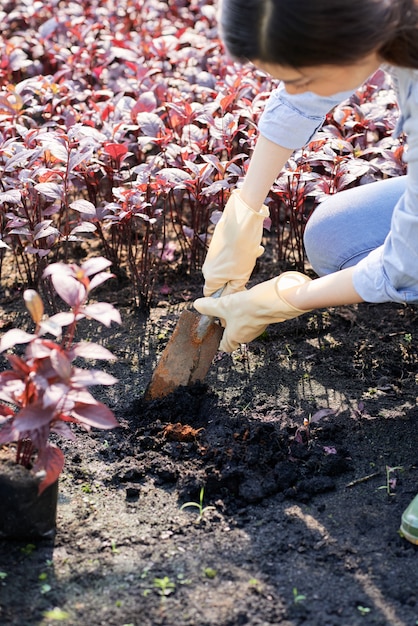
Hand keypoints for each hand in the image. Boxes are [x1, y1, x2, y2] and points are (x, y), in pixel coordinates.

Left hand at [194, 272, 311, 351]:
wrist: (268, 302)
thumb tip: (198, 305)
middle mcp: (246, 336)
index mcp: (234, 337)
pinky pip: (254, 319)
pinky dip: (250, 313)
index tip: (217, 334)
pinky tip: (248, 302)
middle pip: (235, 336)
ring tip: (235, 306)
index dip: (220, 342)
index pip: (226, 347)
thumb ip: (209, 307)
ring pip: (245, 327)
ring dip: (240, 318)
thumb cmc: (246, 308)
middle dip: (229, 327)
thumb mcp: (222, 305)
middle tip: (223, 315)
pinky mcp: (264, 321)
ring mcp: (256, 329)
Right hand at [202, 190, 268, 295]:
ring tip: (251, 258)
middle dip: (236, 280)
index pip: (212, 296)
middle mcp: (208, 267)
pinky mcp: (219, 245)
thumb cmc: (241, 251)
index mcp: (210, 278)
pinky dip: (242, 256)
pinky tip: (253, 249)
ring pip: (229, 269)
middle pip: (222, 282)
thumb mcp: (241, 276)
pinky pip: (231, 257)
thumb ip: (233, 291)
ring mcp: (213, 256)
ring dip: (242, 267)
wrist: (241, 221)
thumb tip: (229, 299)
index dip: (224, 298)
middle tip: (247, 275)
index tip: (238, 296)